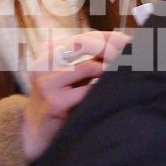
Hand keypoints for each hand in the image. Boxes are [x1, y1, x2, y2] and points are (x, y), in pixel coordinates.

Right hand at [20, 30, 132, 163]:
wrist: (36, 129)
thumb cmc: (60, 97)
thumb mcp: (71, 73)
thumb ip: (90, 58)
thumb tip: (121, 43)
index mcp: (48, 50)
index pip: (84, 36)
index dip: (109, 38)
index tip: (129, 42)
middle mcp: (43, 62)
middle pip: (85, 45)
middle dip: (111, 50)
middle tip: (129, 58)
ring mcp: (47, 82)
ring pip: (88, 66)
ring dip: (107, 71)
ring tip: (118, 75)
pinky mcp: (54, 102)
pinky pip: (86, 91)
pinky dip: (100, 90)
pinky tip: (106, 93)